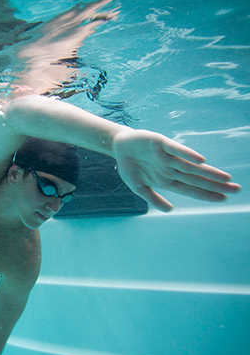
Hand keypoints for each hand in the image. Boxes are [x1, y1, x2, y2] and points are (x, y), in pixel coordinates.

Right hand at [114, 129, 240, 211]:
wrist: (118, 146)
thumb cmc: (130, 166)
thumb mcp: (138, 187)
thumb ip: (153, 198)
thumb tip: (170, 210)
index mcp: (166, 180)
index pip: (190, 189)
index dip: (206, 194)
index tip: (223, 199)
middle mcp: (171, 169)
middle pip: (196, 178)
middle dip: (215, 184)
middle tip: (237, 189)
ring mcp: (167, 156)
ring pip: (191, 166)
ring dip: (208, 172)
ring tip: (226, 178)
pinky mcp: (161, 143)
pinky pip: (176, 149)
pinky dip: (187, 154)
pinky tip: (201, 161)